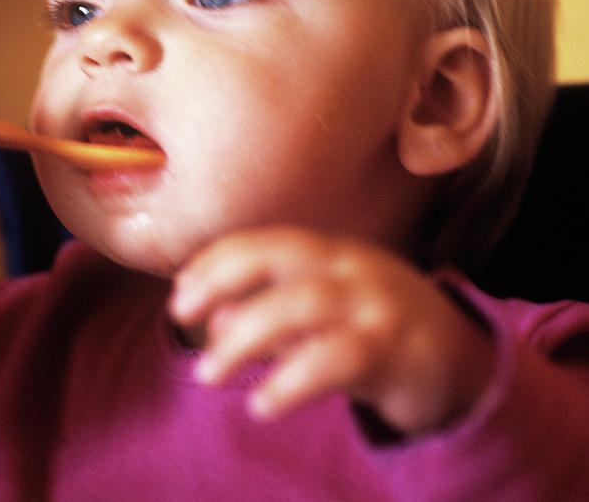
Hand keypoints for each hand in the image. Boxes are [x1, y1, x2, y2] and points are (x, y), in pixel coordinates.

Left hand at [169, 226, 495, 435]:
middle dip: (220, 279)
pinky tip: (262, 404)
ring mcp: (376, 304)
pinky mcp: (396, 350)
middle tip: (180, 316)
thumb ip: (272, 313)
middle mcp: (352, 267)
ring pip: (300, 306)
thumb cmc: (378, 332)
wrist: (466, 363)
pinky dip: (291, 381)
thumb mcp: (322, 317)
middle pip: (277, 256)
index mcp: (330, 252)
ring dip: (244, 338)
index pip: (263, 241)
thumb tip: (216, 319)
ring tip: (208, 374)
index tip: (180, 290)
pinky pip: (336, 360)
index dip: (216, 260)